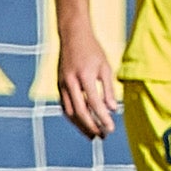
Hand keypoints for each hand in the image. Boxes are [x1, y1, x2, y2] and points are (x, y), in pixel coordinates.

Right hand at [54, 20, 118, 139]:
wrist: (72, 34)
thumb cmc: (92, 50)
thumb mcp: (105, 67)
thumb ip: (108, 89)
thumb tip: (112, 110)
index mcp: (85, 75)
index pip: (94, 102)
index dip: (102, 118)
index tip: (111, 129)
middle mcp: (70, 81)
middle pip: (80, 111)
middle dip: (91, 127)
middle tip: (102, 136)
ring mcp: (62, 84)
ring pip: (70, 112)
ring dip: (81, 126)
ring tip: (93, 135)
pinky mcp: (58, 85)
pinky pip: (65, 106)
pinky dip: (74, 118)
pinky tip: (83, 123)